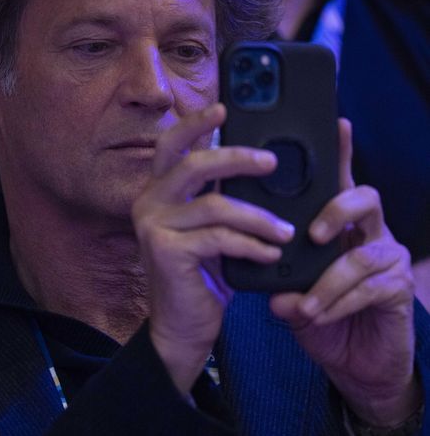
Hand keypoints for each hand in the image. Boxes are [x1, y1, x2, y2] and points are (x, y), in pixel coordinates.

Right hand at [132, 103, 293, 393]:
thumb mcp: (216, 231)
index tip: (225, 108)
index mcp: (159, 191)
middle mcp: (149, 202)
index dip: (196, 123)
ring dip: (258, 217)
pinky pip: (219, 238)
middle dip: (236, 158)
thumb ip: (226, 200)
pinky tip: (271, 254)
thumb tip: (265, 168)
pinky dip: (251, 245)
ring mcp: (153, 226)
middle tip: (272, 161)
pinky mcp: (165, 251)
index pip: (171, 145)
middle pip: (193, 164)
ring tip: (287, 231)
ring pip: (215, 205)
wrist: (184, 328)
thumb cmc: (204, 278)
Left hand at [270, 119, 417, 425]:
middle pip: (365, 198)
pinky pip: (369, 288)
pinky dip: (338, 303)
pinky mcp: (399, 288)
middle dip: (337, 210)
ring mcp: (389, 259)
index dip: (343, 153)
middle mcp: (370, 234)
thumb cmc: (324, 320)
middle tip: (312, 234)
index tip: (337, 123)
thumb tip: (274, 292)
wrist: (356, 366)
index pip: (341, 183)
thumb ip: (281, 285)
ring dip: (327, 283)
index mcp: (341, 227)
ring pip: (362, 255)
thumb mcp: (293, 297)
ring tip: (304, 306)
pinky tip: (319, 315)